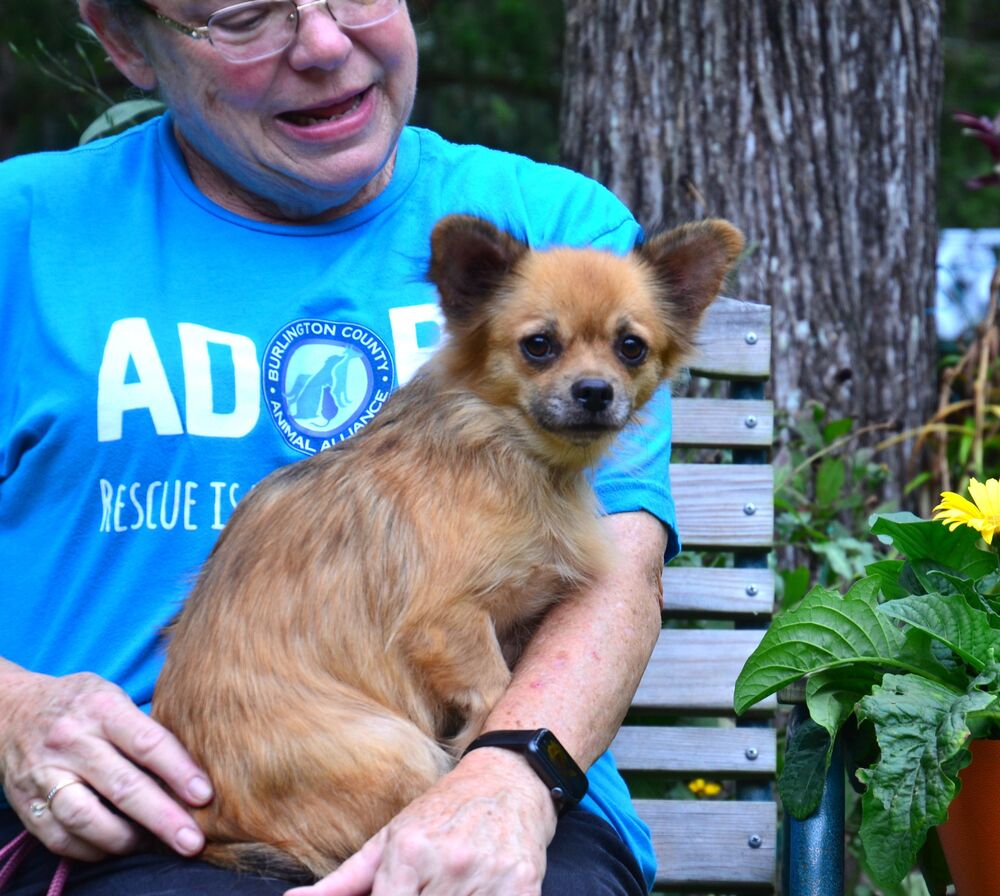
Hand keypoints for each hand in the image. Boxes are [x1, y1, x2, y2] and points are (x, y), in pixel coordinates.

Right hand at [0, 664, 212, 861]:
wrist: (12, 708)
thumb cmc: (81, 703)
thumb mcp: (113, 696)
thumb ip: (145, 727)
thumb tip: (192, 766)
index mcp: (102, 708)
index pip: (147, 743)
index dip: (178, 771)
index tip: (204, 796)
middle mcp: (72, 740)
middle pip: (122, 786)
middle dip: (162, 817)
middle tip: (192, 841)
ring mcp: (45, 773)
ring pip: (87, 817)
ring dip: (125, 838)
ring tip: (153, 845)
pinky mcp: (25, 802)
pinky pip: (60, 837)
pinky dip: (91, 849)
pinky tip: (117, 847)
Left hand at [285, 747, 557, 895]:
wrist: (508, 778)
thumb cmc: (441, 812)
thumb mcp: (389, 839)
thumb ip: (342, 882)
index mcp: (408, 853)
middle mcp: (448, 864)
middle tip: (420, 893)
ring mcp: (489, 878)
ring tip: (443, 890)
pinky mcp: (523, 888)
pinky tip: (471, 893)